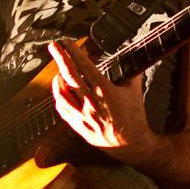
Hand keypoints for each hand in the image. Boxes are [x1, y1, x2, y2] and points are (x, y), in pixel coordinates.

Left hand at [48, 39, 156, 164]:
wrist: (132, 145)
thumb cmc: (134, 118)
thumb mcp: (135, 91)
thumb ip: (130, 72)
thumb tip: (129, 56)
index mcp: (105, 92)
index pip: (85, 66)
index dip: (74, 52)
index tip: (67, 43)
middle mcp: (91, 103)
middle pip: (69, 76)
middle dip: (60, 58)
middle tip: (54, 47)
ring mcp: (83, 116)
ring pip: (61, 93)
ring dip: (57, 78)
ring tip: (58, 70)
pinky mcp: (79, 126)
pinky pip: (62, 110)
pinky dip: (59, 97)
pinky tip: (60, 92)